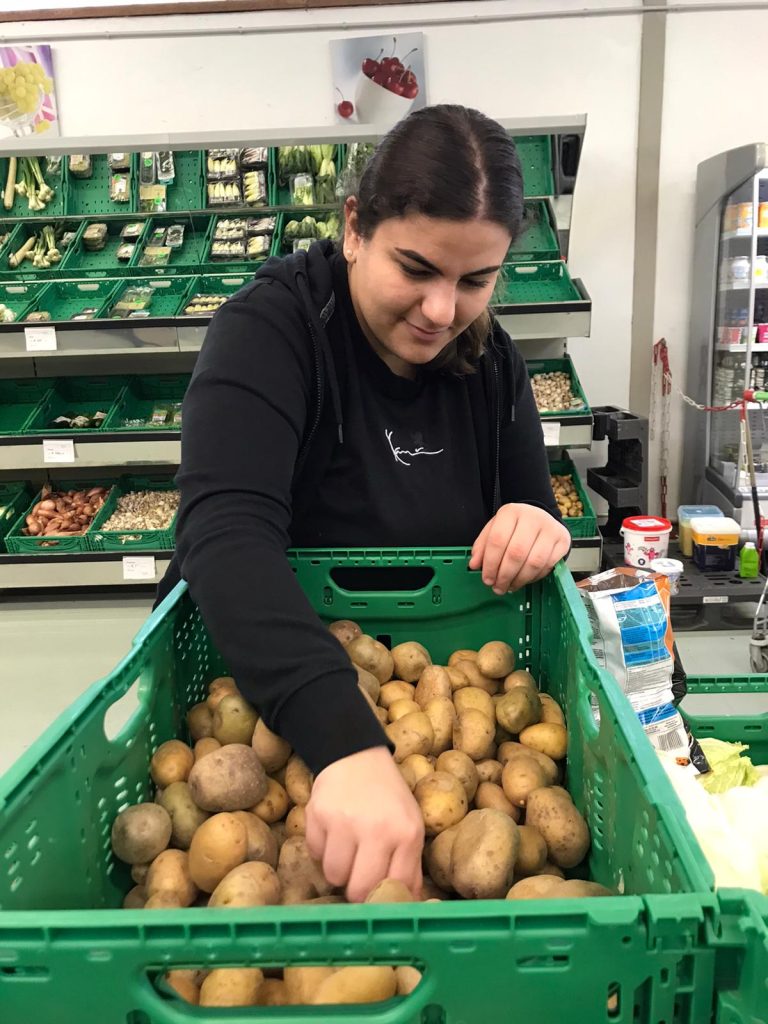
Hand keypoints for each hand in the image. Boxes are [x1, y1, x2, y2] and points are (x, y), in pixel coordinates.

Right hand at [305, 746, 423, 902]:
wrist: (356, 755)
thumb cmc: (387, 796)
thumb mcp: (410, 824)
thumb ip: (410, 865)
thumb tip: (408, 903)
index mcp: (407, 834)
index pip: (394, 887)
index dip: (383, 897)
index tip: (376, 895)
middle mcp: (377, 829)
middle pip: (358, 890)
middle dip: (355, 889)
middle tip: (357, 874)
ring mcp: (344, 822)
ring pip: (333, 875)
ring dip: (338, 868)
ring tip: (346, 848)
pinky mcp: (317, 814)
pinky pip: (314, 853)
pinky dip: (321, 849)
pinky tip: (332, 831)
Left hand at [469, 503, 569, 593]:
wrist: (542, 517)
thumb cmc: (514, 527)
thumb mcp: (495, 530)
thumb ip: (483, 546)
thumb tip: (474, 565)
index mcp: (511, 512)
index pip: (497, 540)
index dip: (490, 564)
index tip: (487, 579)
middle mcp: (532, 518)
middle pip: (516, 553)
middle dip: (504, 575)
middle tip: (498, 588)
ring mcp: (550, 529)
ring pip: (533, 562)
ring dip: (519, 580)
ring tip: (510, 587)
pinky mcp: (563, 541)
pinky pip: (547, 566)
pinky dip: (534, 578)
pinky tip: (524, 580)